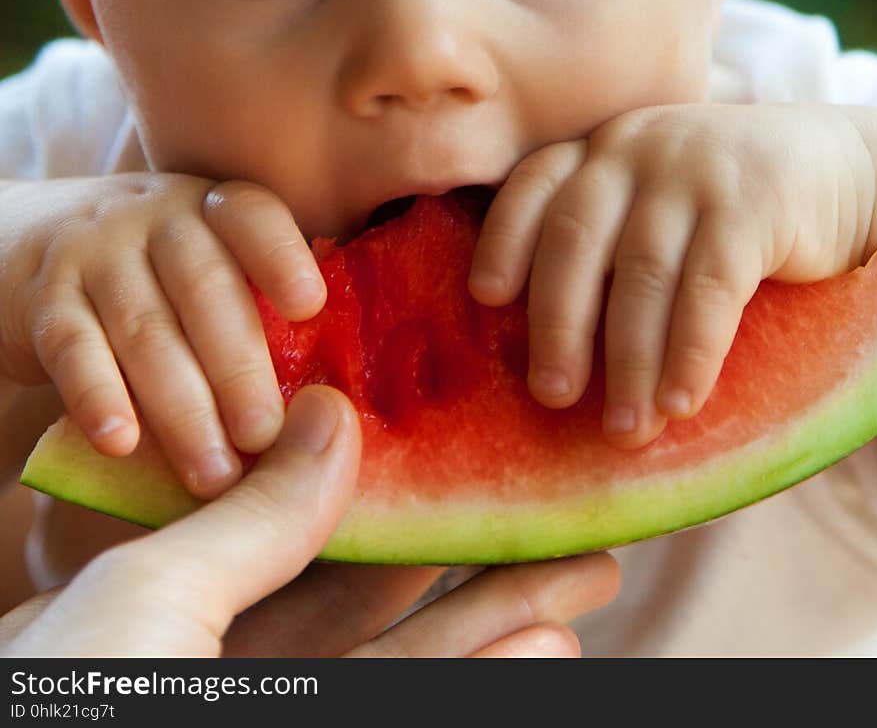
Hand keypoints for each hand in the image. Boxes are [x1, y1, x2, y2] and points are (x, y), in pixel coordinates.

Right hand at [0, 174, 325, 495]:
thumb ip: (257, 305)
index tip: (310, 307)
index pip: (251, 216)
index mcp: (214, 208)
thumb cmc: (152, 274)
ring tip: (213, 475)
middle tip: (263, 438)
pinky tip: (122, 443)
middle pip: (205, 288)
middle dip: (238, 368)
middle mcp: (158, 217)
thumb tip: (330, 406)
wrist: (26, 244)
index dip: (281, 257)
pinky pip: (74, 347)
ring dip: (182, 408)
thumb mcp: (203, 259)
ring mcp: (97, 251)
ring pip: (145, 328)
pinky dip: (99, 396)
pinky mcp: (45, 297)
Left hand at [0, 386, 619, 657]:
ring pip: (411, 666)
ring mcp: (280, 711)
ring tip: (583, 576)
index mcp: (178, 614)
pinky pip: (408, 706)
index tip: (466, 448)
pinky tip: (542, 647)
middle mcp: (233, 669)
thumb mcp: (147, 597)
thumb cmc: (56, 699)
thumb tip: (335, 415)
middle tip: (561, 515)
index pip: (304, 540)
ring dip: (500, 625)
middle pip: (380, 603)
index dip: (394, 493)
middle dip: (474, 558)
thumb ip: (253, 519)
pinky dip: (480, 678)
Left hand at [468, 103, 876, 447]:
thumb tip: (545, 346)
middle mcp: (635, 148)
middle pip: (575, 237)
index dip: (504, 238)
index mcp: (601, 148)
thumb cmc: (726, 204)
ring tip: (625, 428)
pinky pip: (709, 287)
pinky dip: (690, 351)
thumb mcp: (657, 197)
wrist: (838, 166)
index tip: (485, 297)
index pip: (535, 183)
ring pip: (642, 274)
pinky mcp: (750, 204)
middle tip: (551, 394)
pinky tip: (681, 402)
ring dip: (629, 361)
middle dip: (558, 323)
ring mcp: (691, 171)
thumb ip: (606, 238)